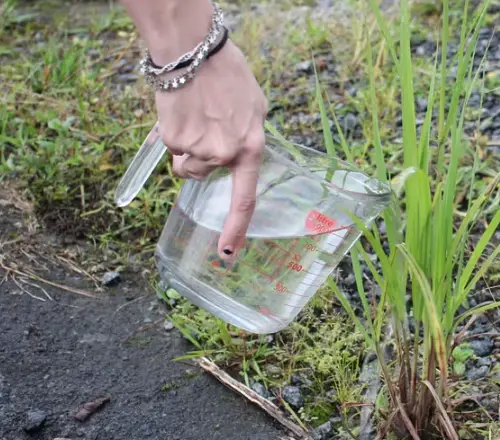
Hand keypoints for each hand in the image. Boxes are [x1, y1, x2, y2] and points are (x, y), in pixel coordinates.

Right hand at [155, 39, 267, 259]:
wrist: (194, 51)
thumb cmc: (229, 75)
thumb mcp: (255, 109)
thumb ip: (249, 139)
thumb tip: (238, 157)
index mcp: (251, 148)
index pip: (245, 198)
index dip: (235, 230)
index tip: (227, 254)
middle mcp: (224, 154)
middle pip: (202, 175)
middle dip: (200, 158)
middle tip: (206, 125)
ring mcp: (196, 148)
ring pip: (184, 162)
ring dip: (186, 146)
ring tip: (194, 114)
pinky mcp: (172, 138)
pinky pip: (170, 146)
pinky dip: (173, 131)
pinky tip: (181, 108)